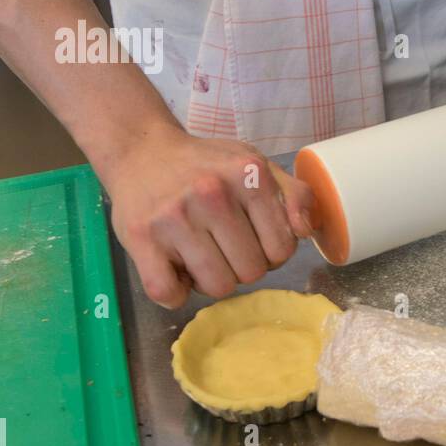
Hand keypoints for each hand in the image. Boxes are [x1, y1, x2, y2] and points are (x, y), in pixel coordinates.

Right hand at [102, 126, 314, 307]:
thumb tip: (304, 231)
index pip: (282, 249)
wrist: (141, 152)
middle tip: (221, 245)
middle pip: (251, 272)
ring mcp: (174, 217)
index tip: (252, 239)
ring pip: (216, 287)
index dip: (270, 252)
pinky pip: (169, 293)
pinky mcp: (141, 238)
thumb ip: (295, 195)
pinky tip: (174, 268)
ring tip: (199, 253)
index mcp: (248, 175)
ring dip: (210, 280)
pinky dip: (175, 292)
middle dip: (241, 266)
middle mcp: (212, 193)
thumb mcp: (257, 165)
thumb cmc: (206, 166)